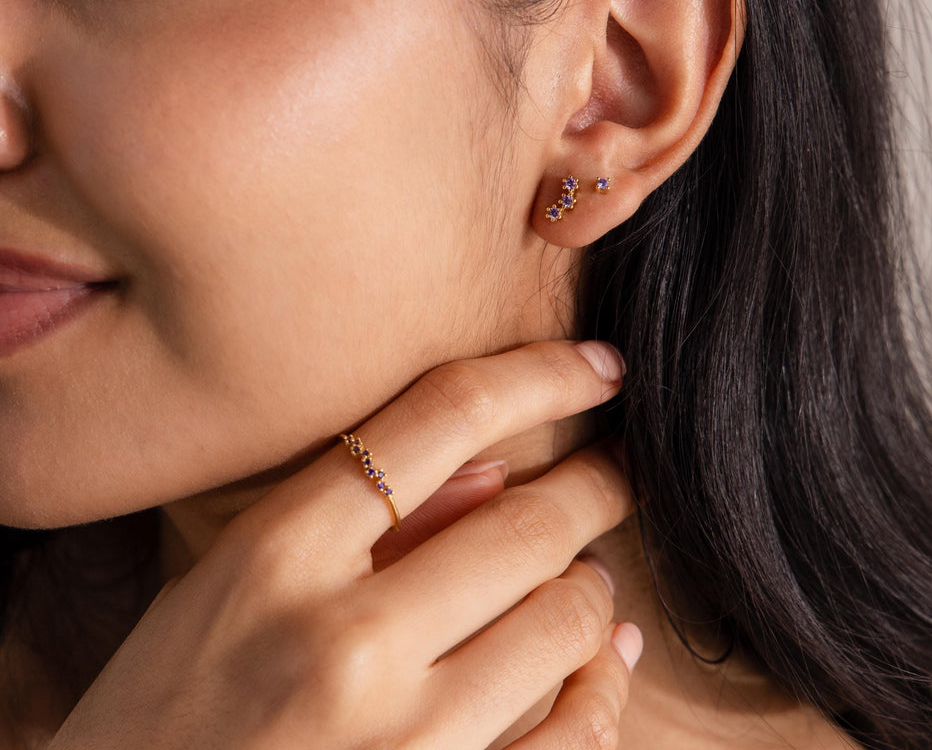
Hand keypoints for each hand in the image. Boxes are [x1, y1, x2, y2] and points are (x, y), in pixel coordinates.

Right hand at [49, 340, 641, 748]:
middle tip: (622, 471)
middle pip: (527, 521)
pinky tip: (609, 661)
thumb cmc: (162, 716)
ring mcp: (399, 745)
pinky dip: (606, 688)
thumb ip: (349, 522)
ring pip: (565, 620)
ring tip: (592, 577)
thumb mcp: (222, 591)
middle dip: (599, 484)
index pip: (444, 417)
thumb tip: (493, 470)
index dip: (542, 376)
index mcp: (275, 556)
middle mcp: (341, 642)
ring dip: (596, 589)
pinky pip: (575, 737)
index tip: (598, 368)